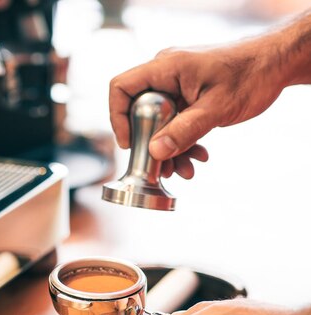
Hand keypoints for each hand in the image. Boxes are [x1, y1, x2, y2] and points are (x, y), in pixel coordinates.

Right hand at [108, 21, 309, 178]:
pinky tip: (198, 155)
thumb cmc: (250, 75)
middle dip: (150, 143)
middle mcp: (166, 74)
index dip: (118, 117)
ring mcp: (176, 84)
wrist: (276, 65)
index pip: (122, 88)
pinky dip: (183, 140)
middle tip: (161, 166)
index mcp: (166, 68)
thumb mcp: (216, 108)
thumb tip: (155, 152)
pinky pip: (174, 121)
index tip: (130, 143)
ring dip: (169, 148)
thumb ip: (184, 130)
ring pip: (158, 121)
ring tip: (184, 169)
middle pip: (139, 111)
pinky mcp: (187, 95)